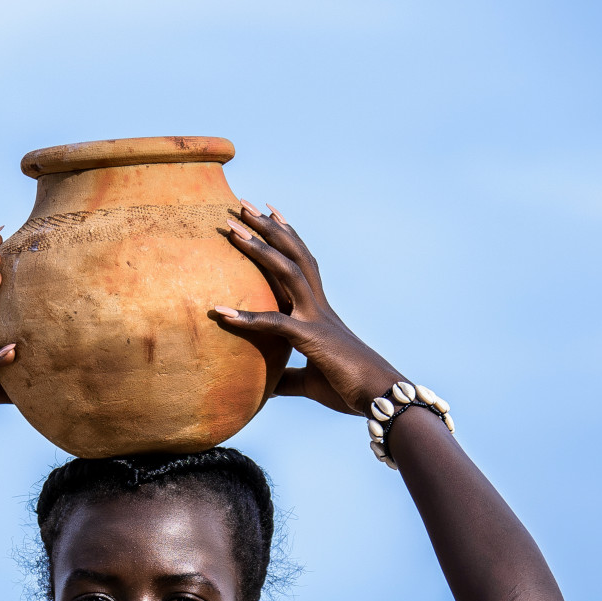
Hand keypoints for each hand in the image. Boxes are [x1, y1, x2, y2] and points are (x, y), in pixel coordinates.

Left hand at [212, 206, 399, 416]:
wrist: (381, 396)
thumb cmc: (350, 388)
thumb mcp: (311, 382)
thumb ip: (287, 378)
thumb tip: (266, 385)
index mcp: (318, 311)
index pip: (300, 263)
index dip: (285, 235)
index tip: (267, 210)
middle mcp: (318, 307)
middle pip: (292, 254)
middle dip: (267, 227)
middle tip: (239, 203)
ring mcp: (316, 319)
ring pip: (287, 271)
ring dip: (259, 248)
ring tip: (232, 228)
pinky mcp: (313, 340)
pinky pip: (275, 324)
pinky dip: (246, 318)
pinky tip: (220, 312)